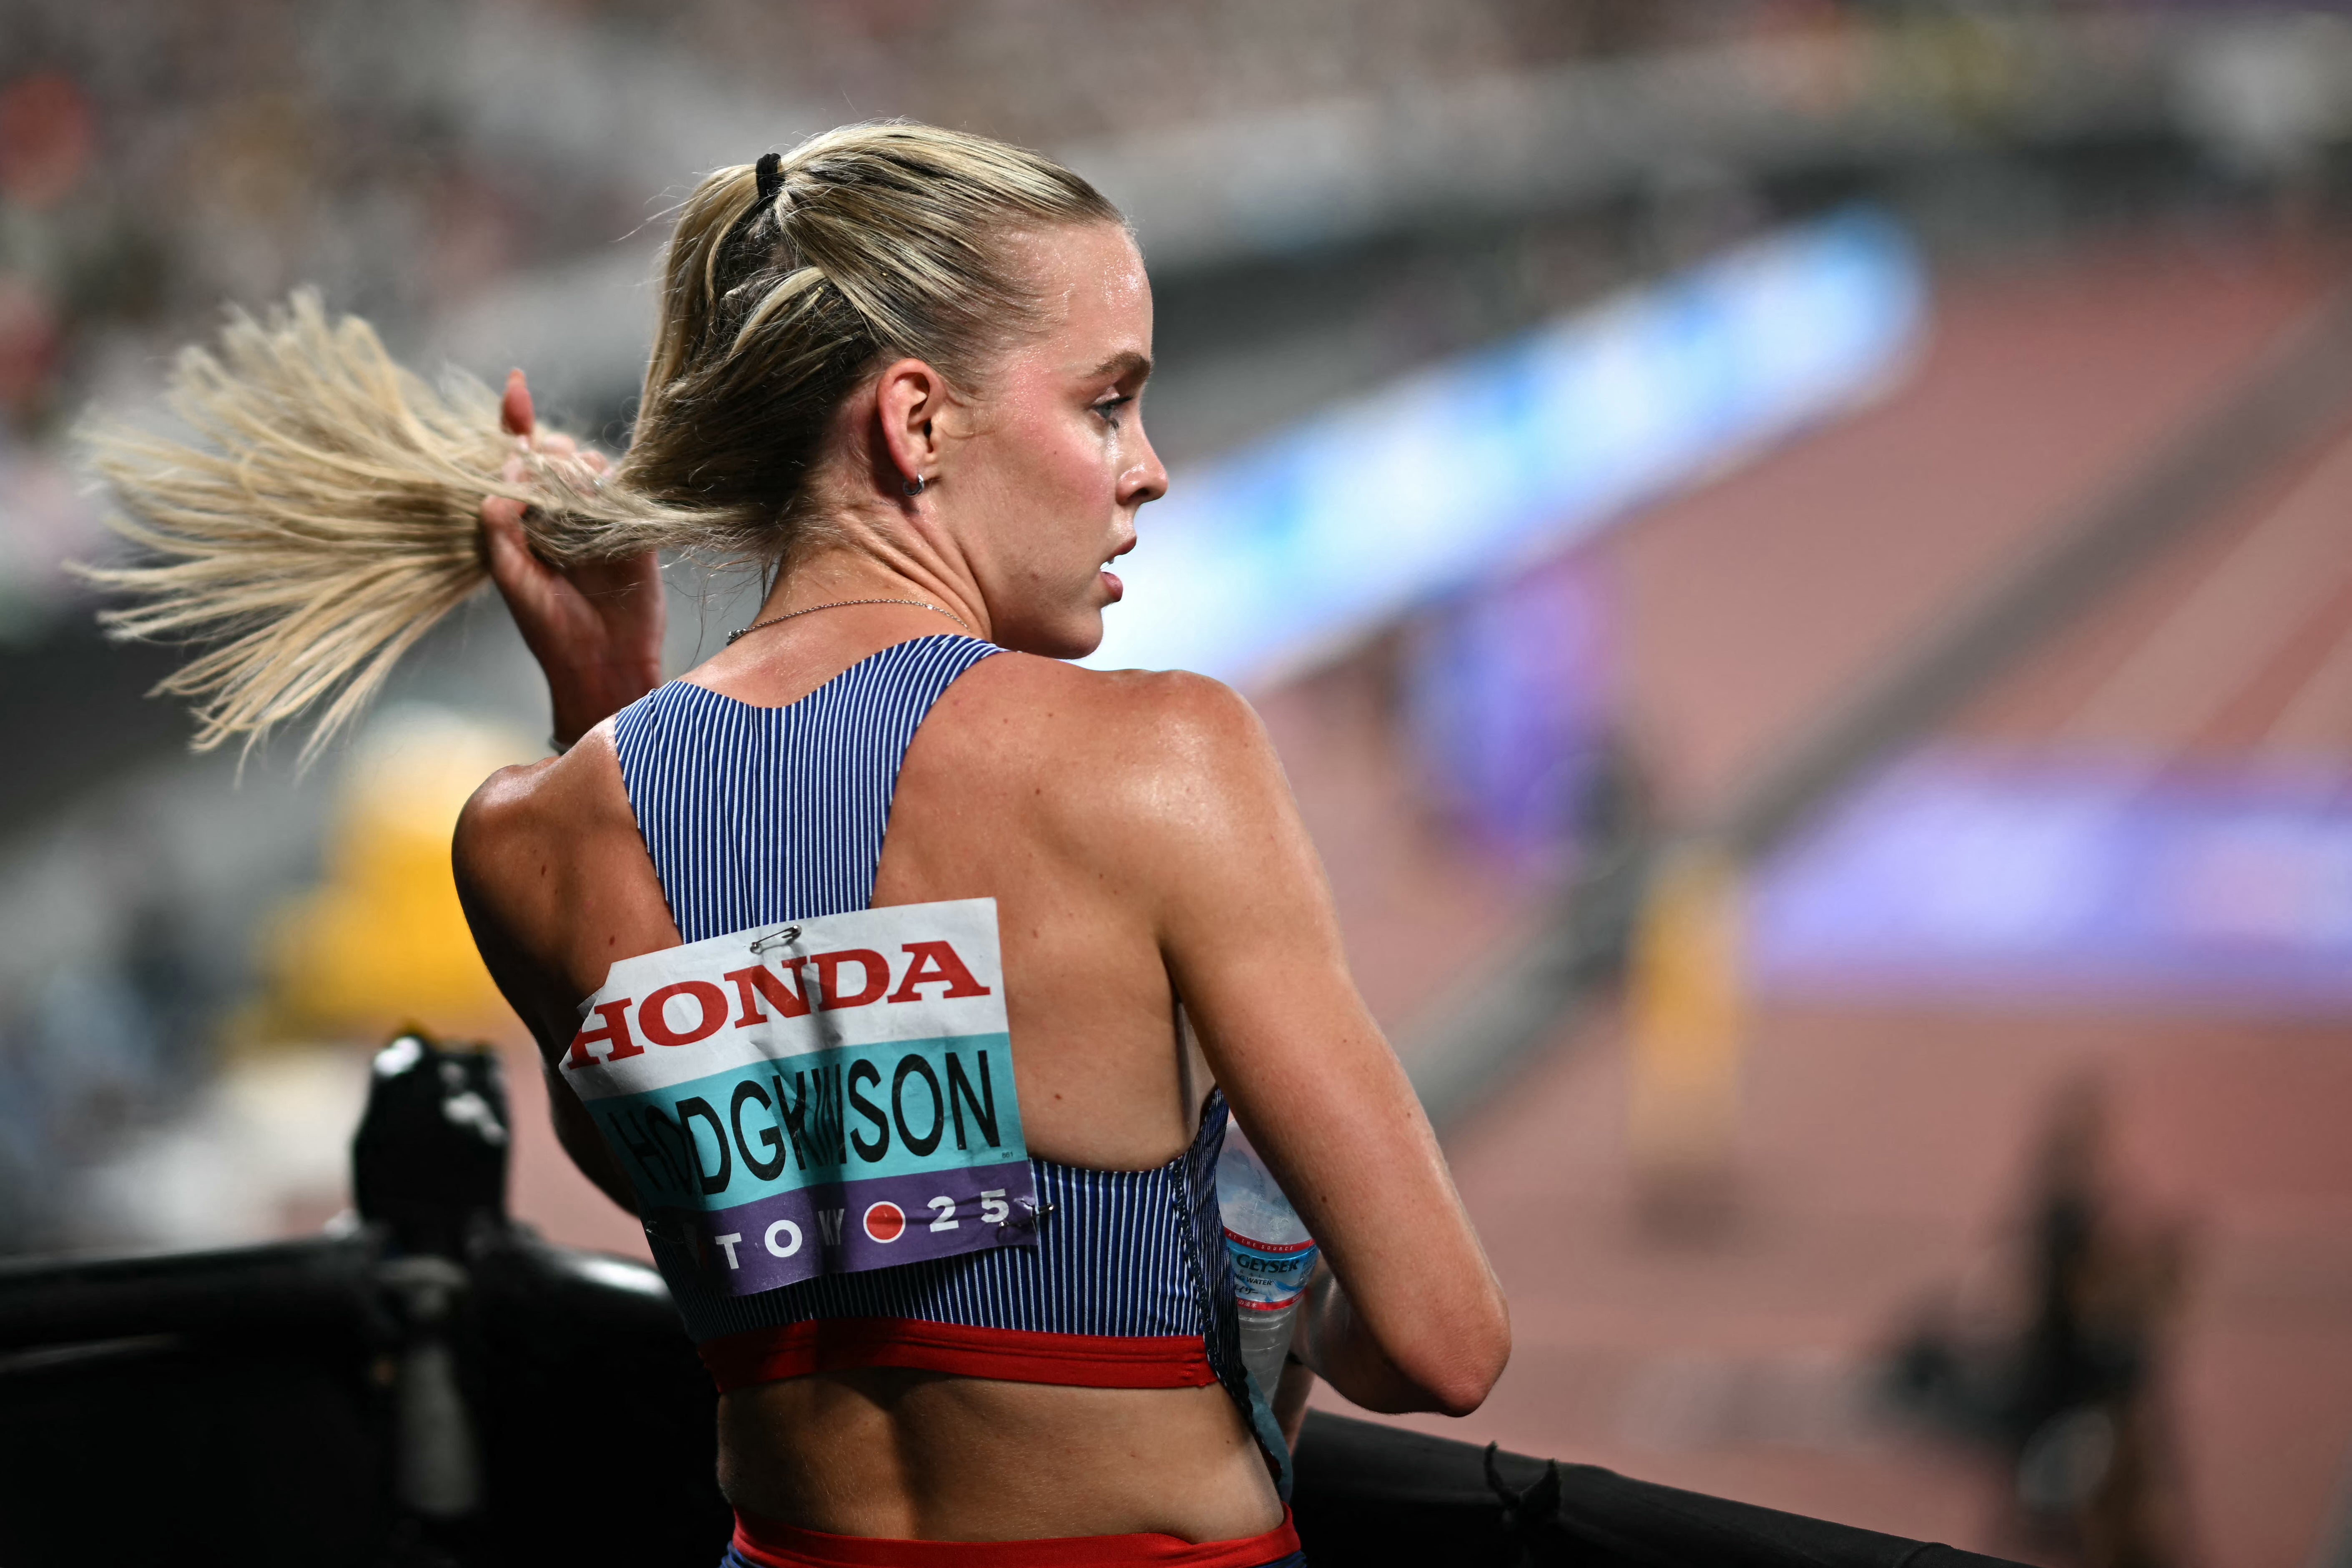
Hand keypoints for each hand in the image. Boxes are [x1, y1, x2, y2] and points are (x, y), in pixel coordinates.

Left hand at [479, 370, 663, 746]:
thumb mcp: (509, 575)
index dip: (516, 420)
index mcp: (522, 521)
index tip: (517, 384)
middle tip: (554, 473)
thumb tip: (511, 466)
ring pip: (591, 465)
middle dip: (551, 450)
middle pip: (554, 453)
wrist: (602, 665)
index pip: (517, 459)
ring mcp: (597, 520)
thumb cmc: (548, 629)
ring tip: (579, 501)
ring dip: (581, 470)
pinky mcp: (633, 530)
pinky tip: (607, 505)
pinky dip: (615, 487)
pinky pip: (626, 491)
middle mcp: (559, 514)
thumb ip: (500, 523)